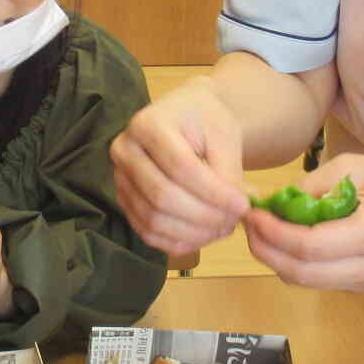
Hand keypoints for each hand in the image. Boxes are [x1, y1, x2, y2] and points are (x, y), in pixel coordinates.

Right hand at [109, 76, 249, 252]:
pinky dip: (179, 242)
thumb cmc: (207, 123)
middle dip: (204, 216)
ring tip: (224, 228)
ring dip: (194, 233)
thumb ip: (228, 173)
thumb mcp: (224, 136)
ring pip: (153, 220)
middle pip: (162, 196)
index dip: (214, 193)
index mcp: (148, 124)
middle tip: (234, 221)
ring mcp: (120, 179)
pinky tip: (205, 236)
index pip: (180, 167)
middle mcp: (124, 151)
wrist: (187, 121)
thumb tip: (233, 212)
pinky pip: (148, 232)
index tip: (243, 205)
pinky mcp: (124, 201)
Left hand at [241, 154, 363, 291]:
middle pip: (304, 273)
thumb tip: (272, 204)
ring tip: (261, 231)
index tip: (253, 214)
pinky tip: (284, 241)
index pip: (312, 246)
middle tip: (249, 225)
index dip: (274, 234)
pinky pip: (319, 281)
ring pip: (307, 282)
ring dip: (276, 259)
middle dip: (267, 250)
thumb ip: (312, 186)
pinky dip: (294, 264)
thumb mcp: (353, 166)